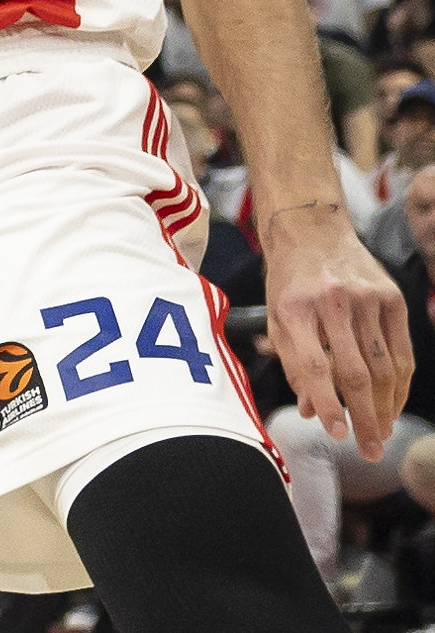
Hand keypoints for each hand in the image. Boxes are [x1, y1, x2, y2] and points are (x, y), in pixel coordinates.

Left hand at [257, 202, 413, 451]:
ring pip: (384, 367)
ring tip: (382, 433)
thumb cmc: (289, 282)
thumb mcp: (277, 317)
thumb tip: (311, 413)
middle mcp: (331, 302)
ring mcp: (366, 299)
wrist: (311, 229)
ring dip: (386, 407)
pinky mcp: (392, 298)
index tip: (336, 434)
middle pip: (355, 372)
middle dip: (364, 418)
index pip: (314, 366)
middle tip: (370, 451)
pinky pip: (402, 351)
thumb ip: (293, 365)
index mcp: (294, 308)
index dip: (327, 404)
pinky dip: (400, 383)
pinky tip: (394, 404)